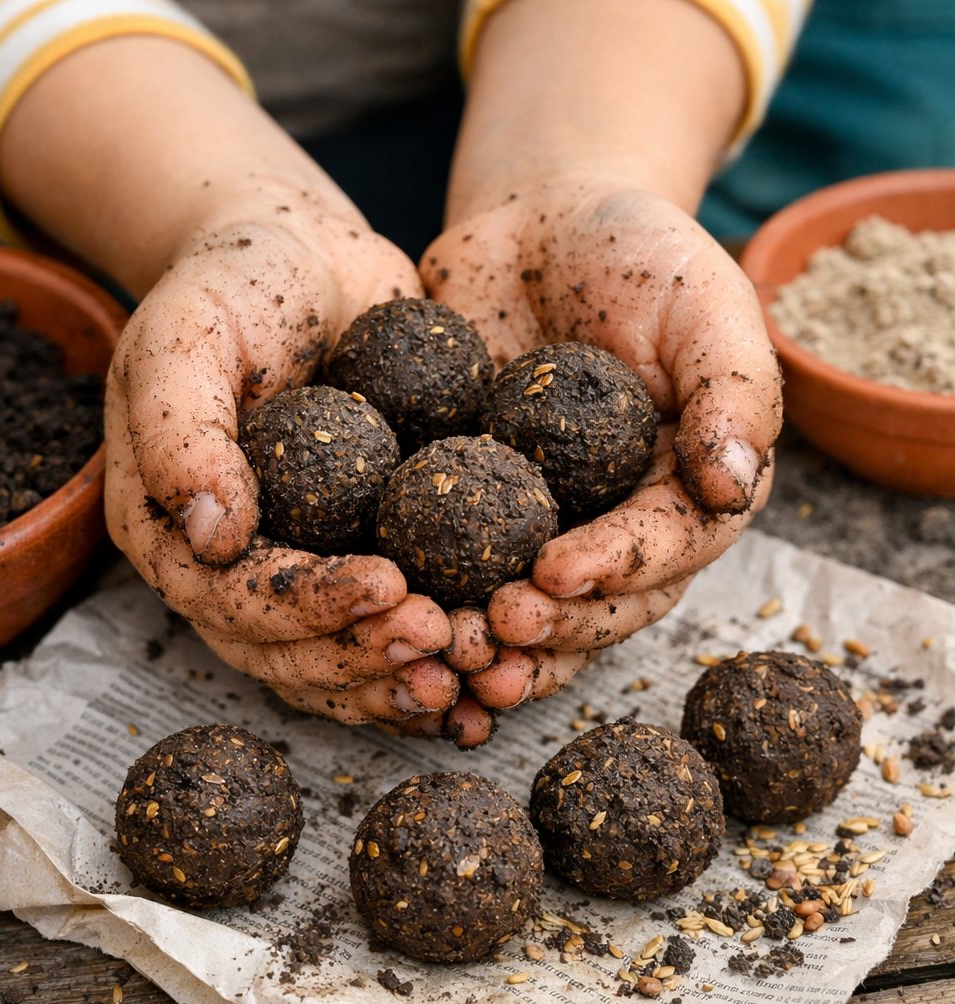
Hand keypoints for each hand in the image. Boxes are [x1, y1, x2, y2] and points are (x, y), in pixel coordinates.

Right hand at [105, 203, 458, 725]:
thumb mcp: (186, 334)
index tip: (387, 585)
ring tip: (467, 664)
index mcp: (173, 528)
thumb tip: (213, 536)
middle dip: (362, 656)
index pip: (231, 598)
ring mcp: (299, 563)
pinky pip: (383, 622)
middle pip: (284, 651)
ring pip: (335, 657)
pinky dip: (428, 652)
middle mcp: (232, 566)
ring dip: (397, 674)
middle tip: (441, 638)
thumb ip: (182, 431)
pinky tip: (482, 656)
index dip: (305, 608)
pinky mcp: (359, 549)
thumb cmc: (236, 283)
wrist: (307, 256)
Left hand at [422, 184, 780, 704]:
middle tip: (495, 627)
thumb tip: (738, 486)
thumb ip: (735, 389)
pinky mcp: (475, 508)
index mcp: (686, 487)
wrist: (539, 224)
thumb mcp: (704, 302)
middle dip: (552, 628)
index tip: (555, 573)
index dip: (617, 571)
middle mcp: (619, 522)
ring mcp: (544, 521)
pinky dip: (431, 598)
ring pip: (529, 608)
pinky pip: (455, 565)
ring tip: (445, 649)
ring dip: (491, 644)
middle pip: (599, 603)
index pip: (666, 548)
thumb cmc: (637, 254)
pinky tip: (395, 613)